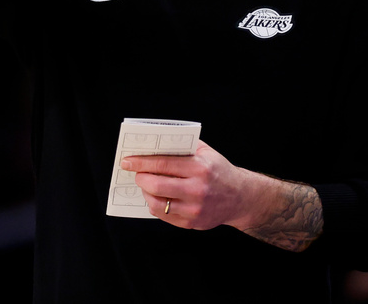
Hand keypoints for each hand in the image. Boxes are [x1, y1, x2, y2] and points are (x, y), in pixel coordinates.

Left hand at [122, 140, 253, 230]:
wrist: (241, 198)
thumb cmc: (220, 172)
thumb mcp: (207, 152)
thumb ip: (184, 146)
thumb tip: (156, 144)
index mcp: (200, 168)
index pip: (162, 164)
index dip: (141, 162)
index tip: (127, 161)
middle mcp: (197, 189)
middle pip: (156, 186)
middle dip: (140, 178)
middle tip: (136, 174)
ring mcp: (194, 209)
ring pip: (157, 203)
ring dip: (146, 193)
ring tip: (146, 186)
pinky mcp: (192, 223)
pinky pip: (164, 216)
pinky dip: (155, 205)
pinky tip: (156, 197)